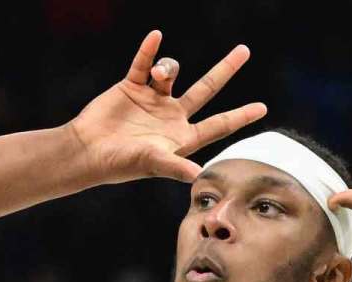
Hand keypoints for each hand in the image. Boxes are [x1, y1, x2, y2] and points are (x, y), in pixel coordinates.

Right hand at [67, 30, 267, 184]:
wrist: (87, 151)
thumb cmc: (120, 163)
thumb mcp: (152, 163)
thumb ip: (176, 167)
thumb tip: (200, 174)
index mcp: (182, 137)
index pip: (218, 125)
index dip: (240, 116)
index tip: (263, 108)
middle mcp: (171, 116)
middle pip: (206, 89)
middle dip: (224, 69)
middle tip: (244, 50)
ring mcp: (152, 100)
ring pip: (172, 72)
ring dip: (169, 66)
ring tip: (159, 73)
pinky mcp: (131, 87)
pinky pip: (143, 63)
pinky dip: (149, 51)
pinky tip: (155, 37)